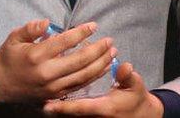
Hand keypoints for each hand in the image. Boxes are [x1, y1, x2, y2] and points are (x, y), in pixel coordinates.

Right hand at [0, 18, 116, 103]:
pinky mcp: (55, 95)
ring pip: (83, 75)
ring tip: (112, 52)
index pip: (64, 42)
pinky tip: (104, 68)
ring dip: (100, 63)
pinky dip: (94, 76)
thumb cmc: (8, 58)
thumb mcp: (14, 38)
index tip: (93, 25)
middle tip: (109, 40)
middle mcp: (47, 72)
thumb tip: (46, 22)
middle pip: (79, 60)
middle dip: (98, 49)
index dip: (81, 32)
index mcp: (36, 55)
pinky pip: (79, 85)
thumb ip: (31, 29)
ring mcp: (52, 86)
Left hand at [42, 62, 163, 117]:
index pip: (79, 108)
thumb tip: (125, 66)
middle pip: (70, 115)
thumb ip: (128, 77)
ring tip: (42, 102)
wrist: (141, 116)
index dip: (63, 108)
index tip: (47, 105)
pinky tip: (54, 104)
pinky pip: (76, 116)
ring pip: (72, 117)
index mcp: (104, 109)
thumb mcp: (136, 86)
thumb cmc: (136, 99)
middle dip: (54, 110)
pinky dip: (65, 111)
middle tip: (37, 103)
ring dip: (58, 110)